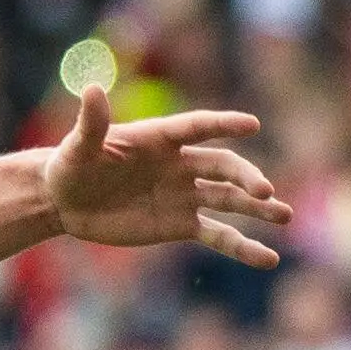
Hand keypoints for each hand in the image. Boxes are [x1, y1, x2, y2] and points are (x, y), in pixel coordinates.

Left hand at [41, 83, 287, 267]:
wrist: (65, 201)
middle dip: (246, 178)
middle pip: (223, 168)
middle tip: (265, 191)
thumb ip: (92, 122)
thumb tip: (91, 89)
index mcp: (162, 139)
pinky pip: (218, 235)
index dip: (224, 125)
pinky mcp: (181, 225)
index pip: (199, 127)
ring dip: (258, 208)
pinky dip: (242, 247)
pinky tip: (268, 259)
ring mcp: (185, 195)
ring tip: (285, 216)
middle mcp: (182, 164)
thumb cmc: (71, 166)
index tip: (252, 124)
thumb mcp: (78, 147)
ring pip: (229, 200)